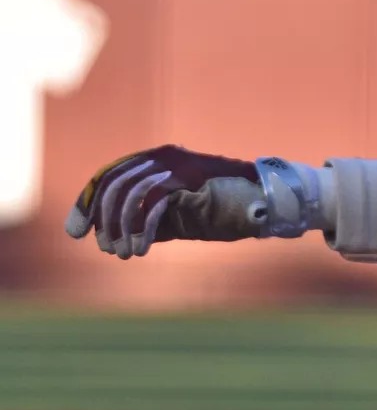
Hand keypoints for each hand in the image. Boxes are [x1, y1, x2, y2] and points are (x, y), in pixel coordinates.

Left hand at [65, 146, 267, 258]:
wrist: (266, 204)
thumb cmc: (225, 211)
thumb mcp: (176, 217)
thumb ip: (145, 219)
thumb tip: (106, 239)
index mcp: (157, 160)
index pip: (109, 176)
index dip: (88, 203)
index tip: (77, 231)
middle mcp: (163, 155)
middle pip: (114, 183)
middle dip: (102, 218)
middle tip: (106, 247)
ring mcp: (177, 164)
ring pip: (130, 192)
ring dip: (122, 227)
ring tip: (126, 253)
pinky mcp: (189, 178)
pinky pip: (153, 203)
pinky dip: (142, 228)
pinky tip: (142, 248)